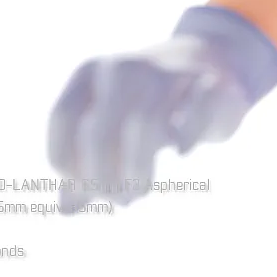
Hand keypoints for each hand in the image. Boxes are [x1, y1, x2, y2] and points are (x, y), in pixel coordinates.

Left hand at [48, 5, 276, 213]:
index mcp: (90, 72)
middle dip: (103, 176)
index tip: (86, 190)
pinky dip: (185, 137)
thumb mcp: (110, 131)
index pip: (64, 117)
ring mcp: (169, 70)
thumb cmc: (148, 108)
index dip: (69, 161)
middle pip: (99, 129)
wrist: (211, 66)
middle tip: (119, 199)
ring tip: (139, 191)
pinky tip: (180, 153)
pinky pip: (196, 110)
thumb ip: (85, 167)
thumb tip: (65, 210)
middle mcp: (125, 67)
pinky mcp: (211, 81)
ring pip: (144, 123)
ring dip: (137, 168)